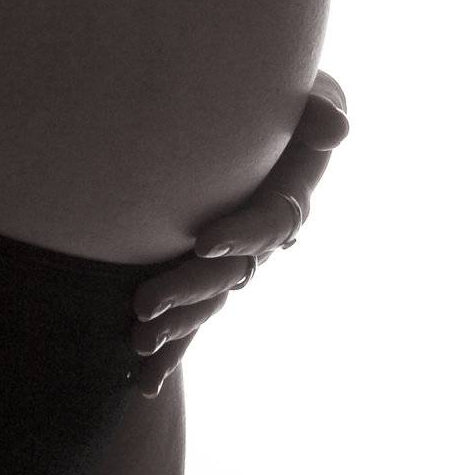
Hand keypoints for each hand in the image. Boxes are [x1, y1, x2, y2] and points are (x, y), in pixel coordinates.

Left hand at [129, 70, 349, 395]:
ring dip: (177, 324)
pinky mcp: (208, 268)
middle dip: (188, 289)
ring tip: (138, 344)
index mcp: (288, 198)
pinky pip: (194, 312)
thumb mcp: (311, 93)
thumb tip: (335, 126)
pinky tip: (144, 381)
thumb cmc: (289, 98)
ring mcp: (237, 258)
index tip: (204, 241)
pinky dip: (173, 345)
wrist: (265, 113)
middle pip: (232, 272)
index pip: (270, 223)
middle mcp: (265, 239)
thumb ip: (319, 107)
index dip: (242, 234)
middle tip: (143, 304)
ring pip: (209, 299)